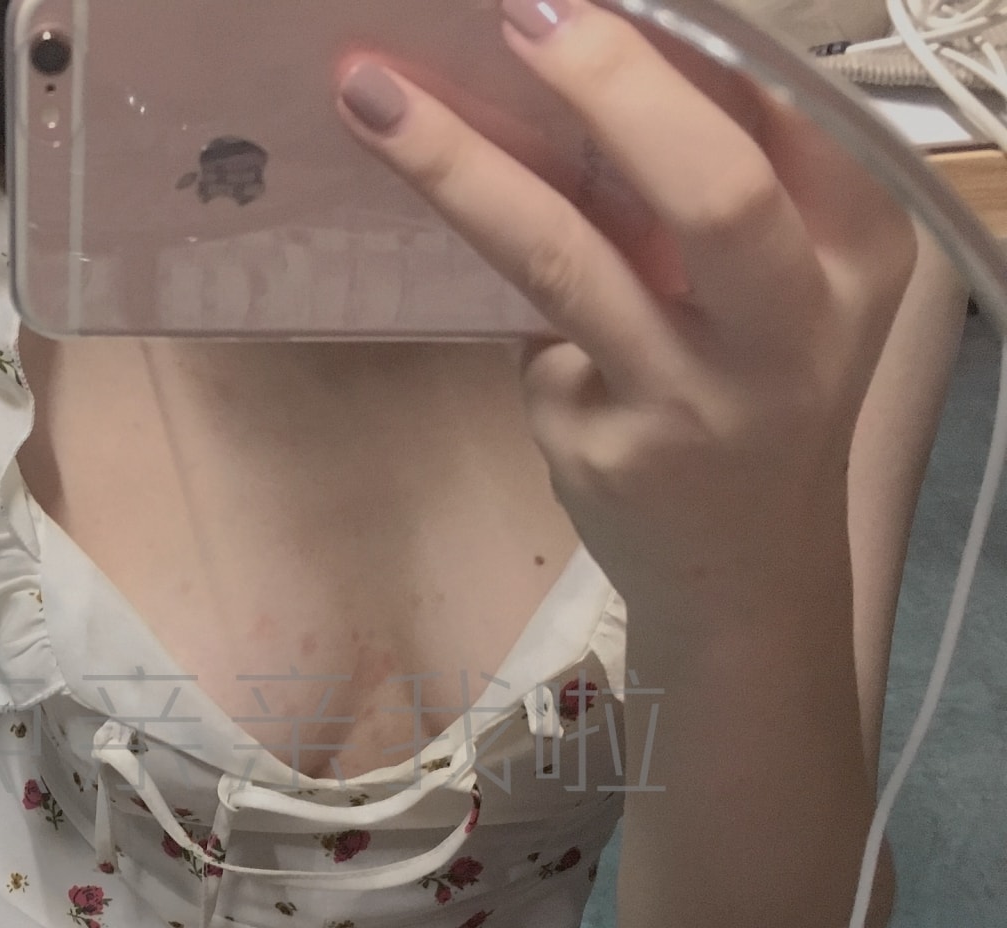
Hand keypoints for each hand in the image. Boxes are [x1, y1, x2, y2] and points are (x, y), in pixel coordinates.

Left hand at [331, 0, 917, 621]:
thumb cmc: (755, 394)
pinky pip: (528, 341)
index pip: (776, 114)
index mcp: (853, 247)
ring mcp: (694, 398)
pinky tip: (551, 346)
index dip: (678, 46)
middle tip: (520, 10)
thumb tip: (576, 59)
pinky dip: (519, 321)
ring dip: (458, 168)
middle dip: (610, 84)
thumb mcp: (783, 286)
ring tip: (371, 99)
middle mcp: (793, 323)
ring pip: (564, 257)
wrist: (744, 573)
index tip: (575, 0)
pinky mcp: (606, 448)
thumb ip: (712, 190)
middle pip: (710, 183)